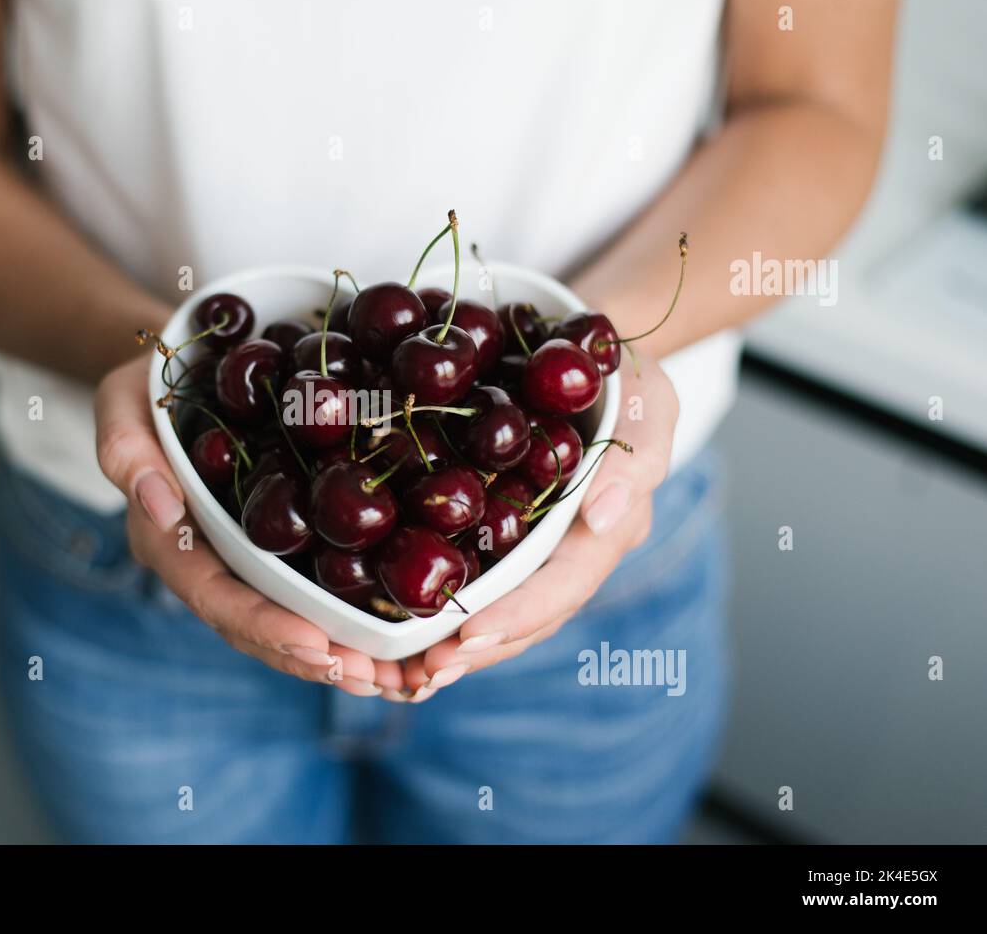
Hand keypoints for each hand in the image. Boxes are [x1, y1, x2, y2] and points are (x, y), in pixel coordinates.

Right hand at [95, 355, 407, 697]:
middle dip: (314, 659)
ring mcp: (247, 561)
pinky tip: (400, 642)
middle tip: (372, 677)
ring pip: (291, 622)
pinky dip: (353, 620)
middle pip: (259, 629)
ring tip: (395, 678)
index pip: (215, 597)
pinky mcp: (283, 547)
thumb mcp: (123, 403)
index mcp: (169, 543)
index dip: (263, 626)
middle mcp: (211, 565)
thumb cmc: (151, 389)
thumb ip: (126, 450)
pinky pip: (315, 591)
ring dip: (341, 656)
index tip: (315, 644)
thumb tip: (161, 506)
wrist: (184, 375)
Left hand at [399, 356, 679, 699]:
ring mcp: (522, 544)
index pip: (561, 587)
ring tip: (392, 671)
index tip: (467, 639)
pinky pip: (456, 567)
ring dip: (441, 642)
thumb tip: (604, 517)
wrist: (581, 350)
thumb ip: (635, 460)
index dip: (517, 617)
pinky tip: (377, 616)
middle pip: (519, 618)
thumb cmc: (625, 378)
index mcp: (601, 534)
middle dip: (471, 651)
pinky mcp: (486, 524)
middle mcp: (559, 552)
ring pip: (485, 606)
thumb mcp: (648, 403)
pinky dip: (422, 596)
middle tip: (418, 674)